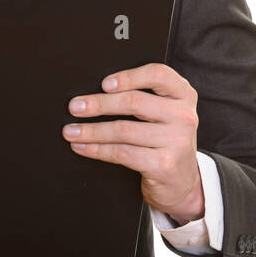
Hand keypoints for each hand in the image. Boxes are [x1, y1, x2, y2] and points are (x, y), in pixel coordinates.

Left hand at [63, 63, 204, 223]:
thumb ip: (146, 97)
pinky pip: (121, 153)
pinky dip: (97, 149)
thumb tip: (97, 92)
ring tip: (71, 131)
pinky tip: (83, 147)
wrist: (181, 182)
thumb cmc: (165, 141)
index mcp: (184, 95)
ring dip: (91, 130)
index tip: (104, 84)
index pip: (158, 74)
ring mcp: (176, 141)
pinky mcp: (163, 164)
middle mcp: (184, 116)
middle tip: (75, 107)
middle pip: (134, 102)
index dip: (129, 77)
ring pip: (123, 130)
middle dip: (99, 104)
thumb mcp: (165, 114)